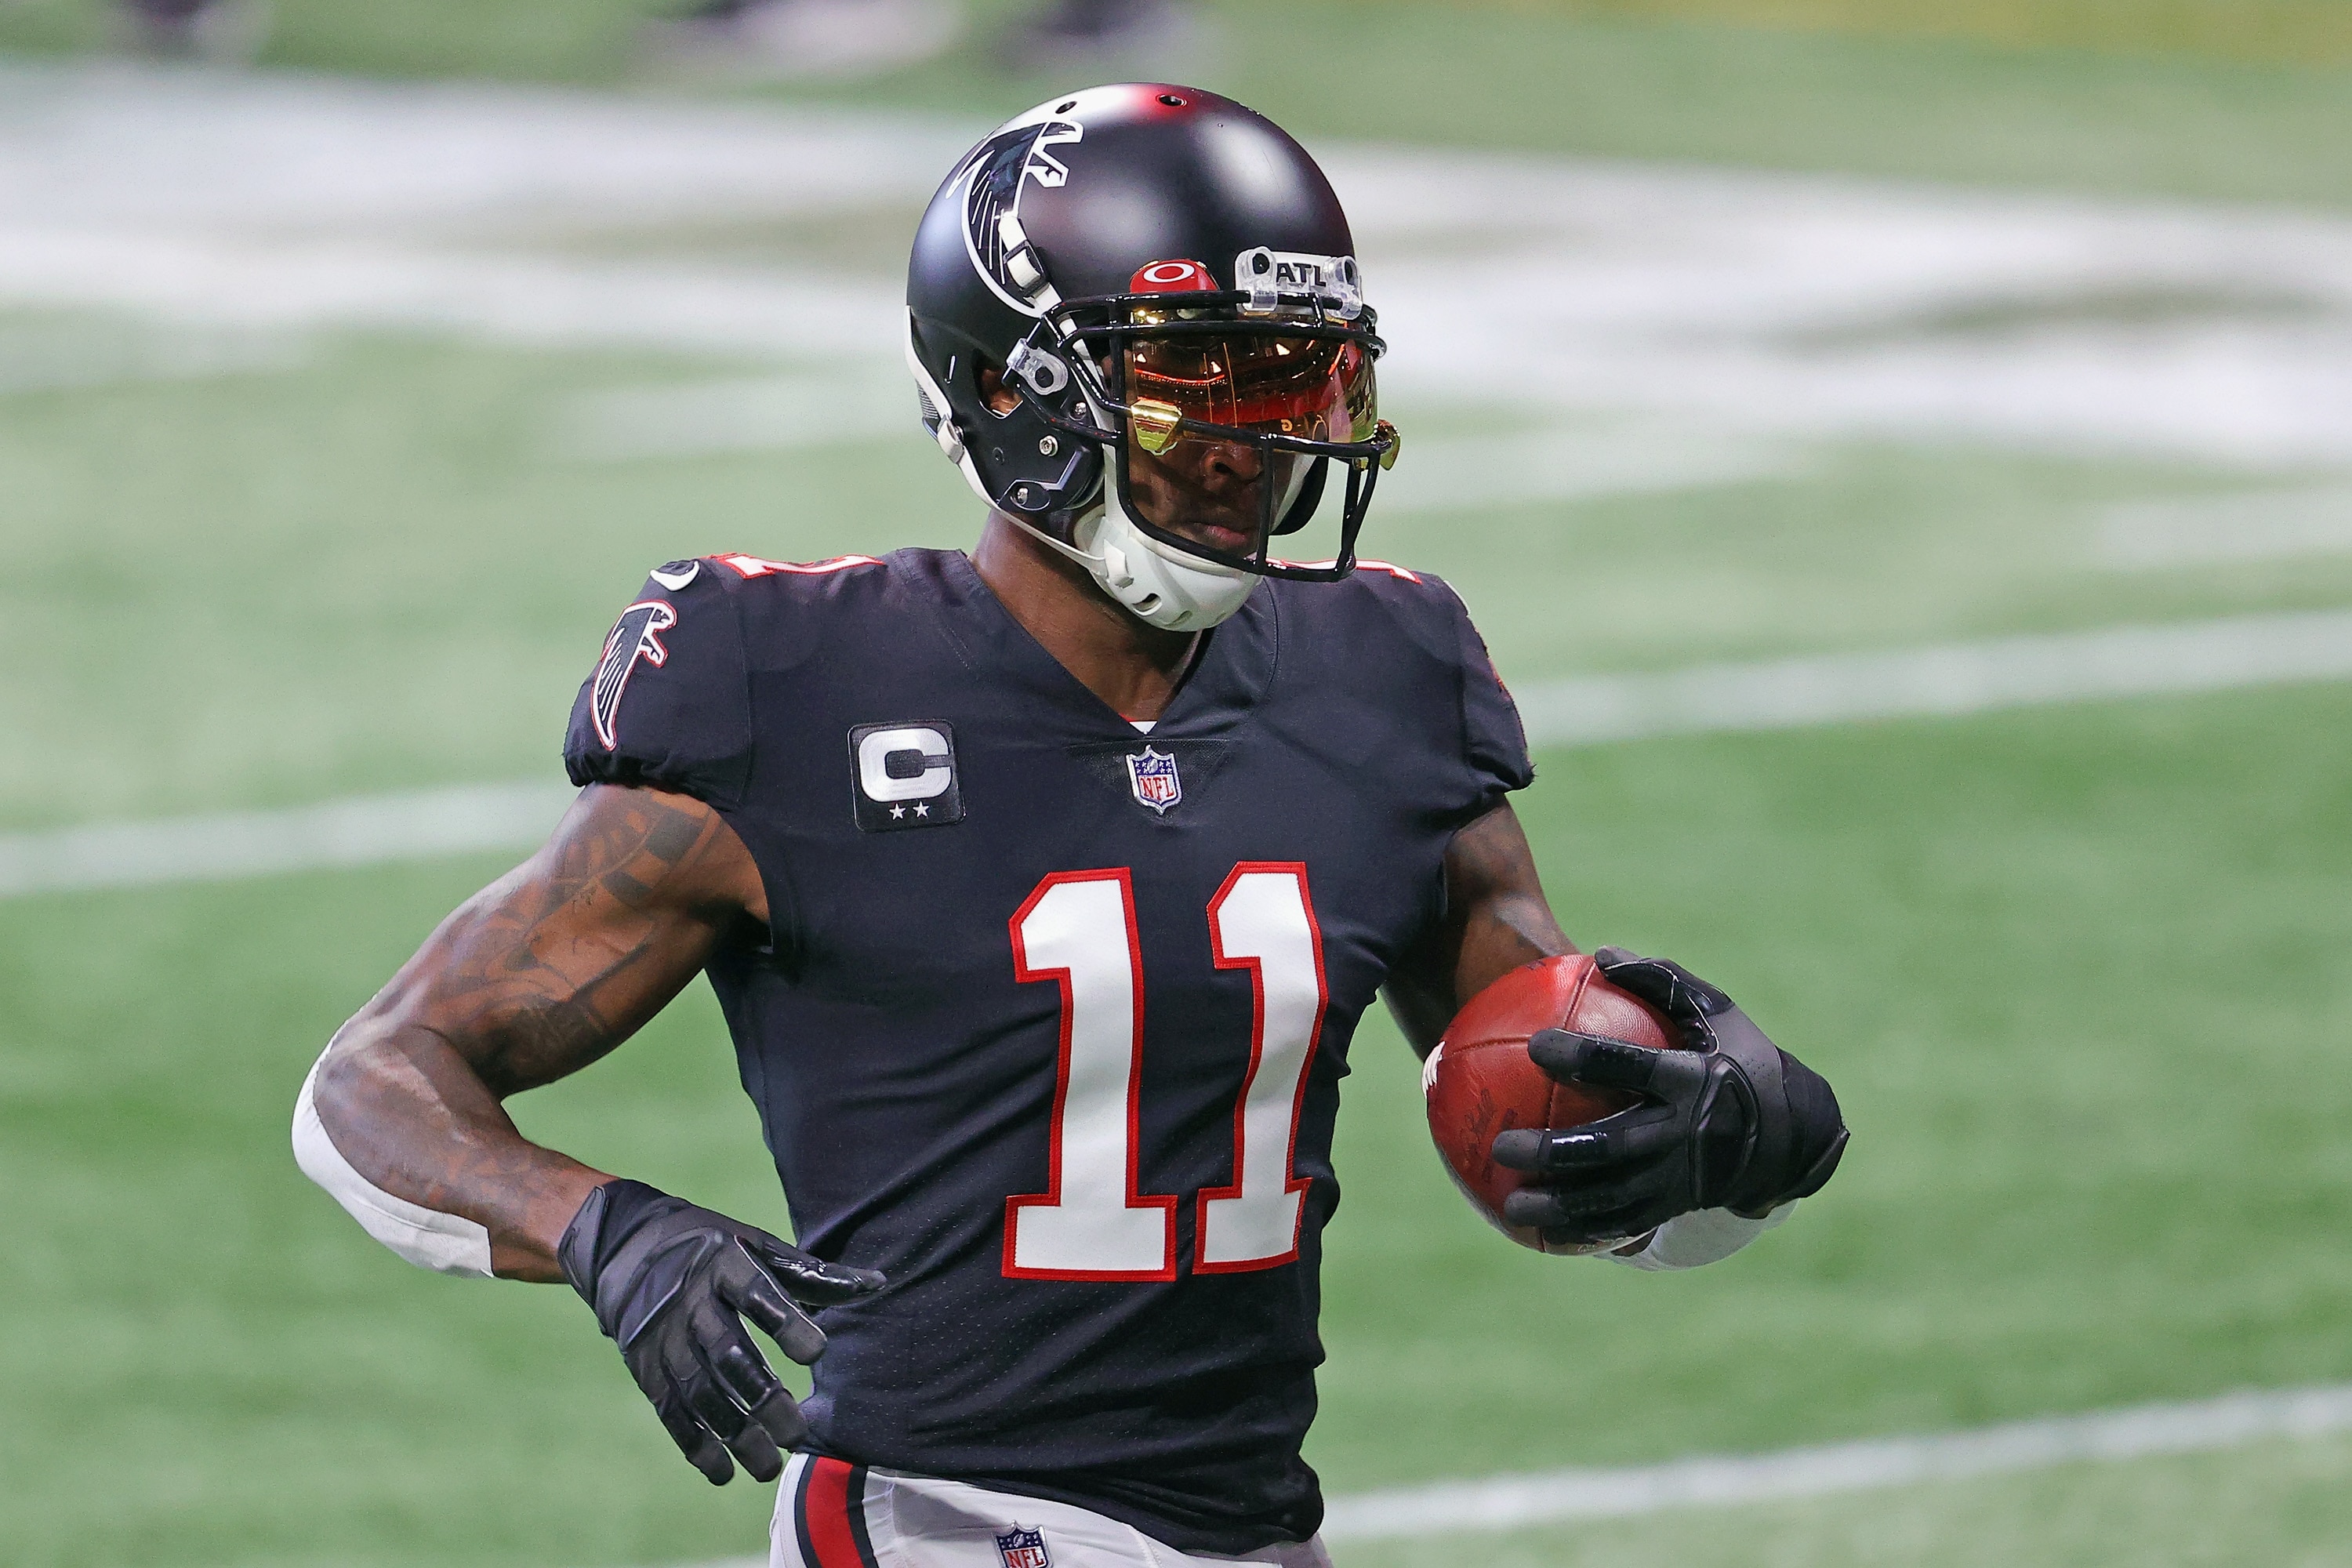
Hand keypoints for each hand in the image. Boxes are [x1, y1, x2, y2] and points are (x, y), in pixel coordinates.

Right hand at [558, 1179, 884, 1484]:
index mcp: (723, 1265)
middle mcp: (690, 1303)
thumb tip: (876, 1284)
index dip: (785, 1323)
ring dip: (734, 1434)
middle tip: (797, 1434)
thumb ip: (810, 1272)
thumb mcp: (754, 1244)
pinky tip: (723, 1473)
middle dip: (762, 1398)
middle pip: (728, 1355)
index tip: (816, 1354)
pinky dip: (695, 1444)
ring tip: (769, 1467)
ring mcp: (663, 1338)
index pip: (756, 1294)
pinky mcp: (645, 1367)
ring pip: (700, 1393)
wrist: (623, 1246)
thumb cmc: (709, 1246)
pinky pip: (670, 1411)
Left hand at [1489, 947, 1847, 1247]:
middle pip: (1611, 1147)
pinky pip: (1623, 1223)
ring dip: (1558, 1205)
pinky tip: (1537, 1233)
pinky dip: (1581, 1231)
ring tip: (1509, 1204)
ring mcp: (1682, 1177)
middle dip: (1555, 1150)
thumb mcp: (1717, 1012)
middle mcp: (1687, 1134)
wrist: (1794, 1134)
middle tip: (1503, 1144)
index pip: (1633, 1067)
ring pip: (1612, 1198)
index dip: (1585, 1057)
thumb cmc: (1741, 1058)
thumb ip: (1661, 981)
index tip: (1537, 1045)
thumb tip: (1601, 954)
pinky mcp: (1678, 1205)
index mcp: (1695, 1080)